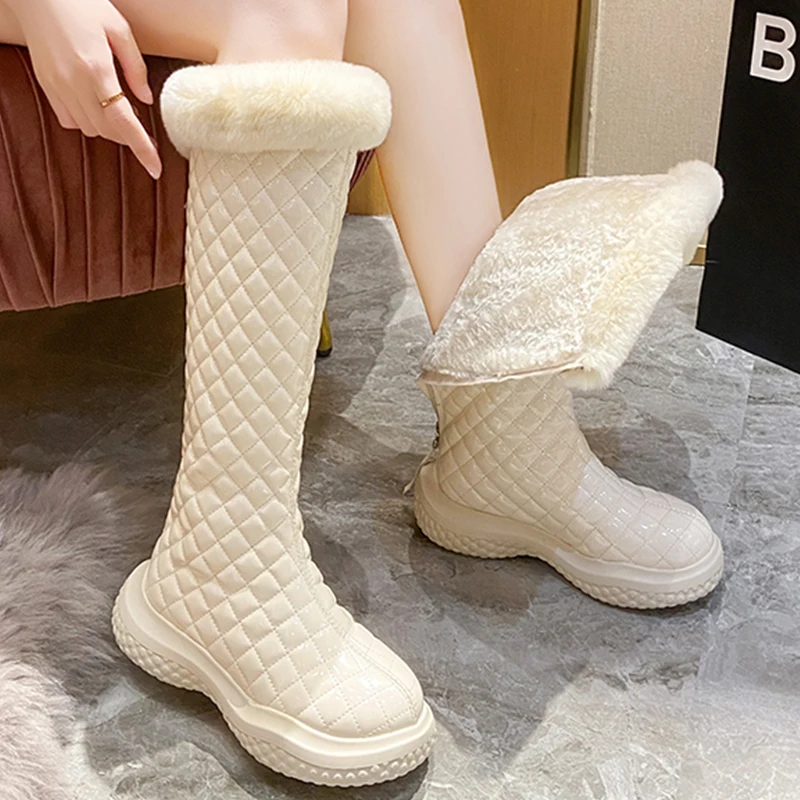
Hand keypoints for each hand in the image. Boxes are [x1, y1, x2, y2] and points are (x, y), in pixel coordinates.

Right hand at [12, 0, 161, 178]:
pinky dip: (87, 122)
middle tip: (145, 133)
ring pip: (89, 129)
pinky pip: (69, 120)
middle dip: (129, 137)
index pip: (124, 123)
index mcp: (96, 69)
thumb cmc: (80, 3)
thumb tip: (147, 100)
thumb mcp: (119, 29)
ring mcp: (57, 86)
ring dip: (109, 129)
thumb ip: (135, 67)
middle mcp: (74, 82)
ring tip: (121, 114)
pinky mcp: (47, 85)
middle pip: (108, 131)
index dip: (142, 149)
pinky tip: (96, 107)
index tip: (155, 168)